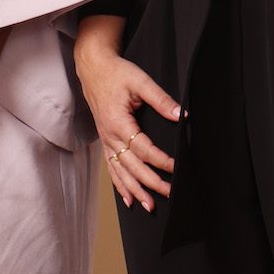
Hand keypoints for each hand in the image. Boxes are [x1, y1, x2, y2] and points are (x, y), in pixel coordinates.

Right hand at [74, 15, 180, 211]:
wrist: (93, 67)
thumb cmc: (116, 72)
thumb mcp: (140, 80)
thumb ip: (161, 99)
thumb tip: (181, 114)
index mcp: (118, 122)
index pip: (143, 148)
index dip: (161, 161)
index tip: (177, 168)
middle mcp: (109, 135)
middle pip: (132, 166)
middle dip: (151, 182)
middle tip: (169, 193)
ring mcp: (105, 140)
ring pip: (120, 171)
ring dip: (135, 189)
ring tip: (150, 205)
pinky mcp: (104, 140)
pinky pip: (111, 167)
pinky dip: (120, 185)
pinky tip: (128, 199)